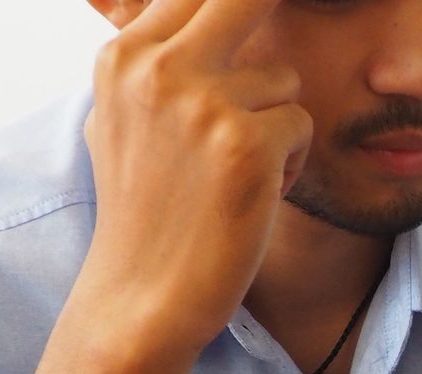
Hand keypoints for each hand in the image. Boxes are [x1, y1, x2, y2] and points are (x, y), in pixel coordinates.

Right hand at [78, 0, 313, 354]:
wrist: (143, 296)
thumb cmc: (143, 212)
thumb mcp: (120, 118)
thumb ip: (150, 59)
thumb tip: (176, 6)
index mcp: (125, 57)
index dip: (238, 6)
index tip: (252, 22)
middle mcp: (160, 69)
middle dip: (271, 13)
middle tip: (268, 84)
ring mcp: (204, 104)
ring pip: (282, 77)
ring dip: (276, 122)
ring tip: (238, 171)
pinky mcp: (247, 145)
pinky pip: (300, 124)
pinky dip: (289, 163)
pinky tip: (255, 195)